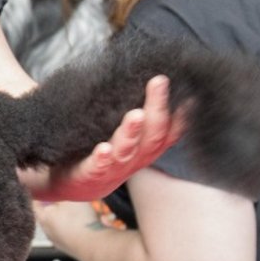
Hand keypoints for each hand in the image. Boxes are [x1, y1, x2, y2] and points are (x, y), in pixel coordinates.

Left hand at [29, 75, 180, 202]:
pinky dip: (102, 159)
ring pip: (127, 152)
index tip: (189, 93)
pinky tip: (104, 149)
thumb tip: (148, 76)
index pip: (168, 132)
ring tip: (136, 115)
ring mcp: (113, 169)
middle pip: (152, 137)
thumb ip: (136, 112)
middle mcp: (134, 159)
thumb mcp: (123, 131)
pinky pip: (97, 168)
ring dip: (132, 133)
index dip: (181, 116)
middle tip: (159, 82)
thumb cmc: (102, 150)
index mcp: (144, 147)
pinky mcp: (89, 175)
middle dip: (157, 109)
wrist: (71, 184)